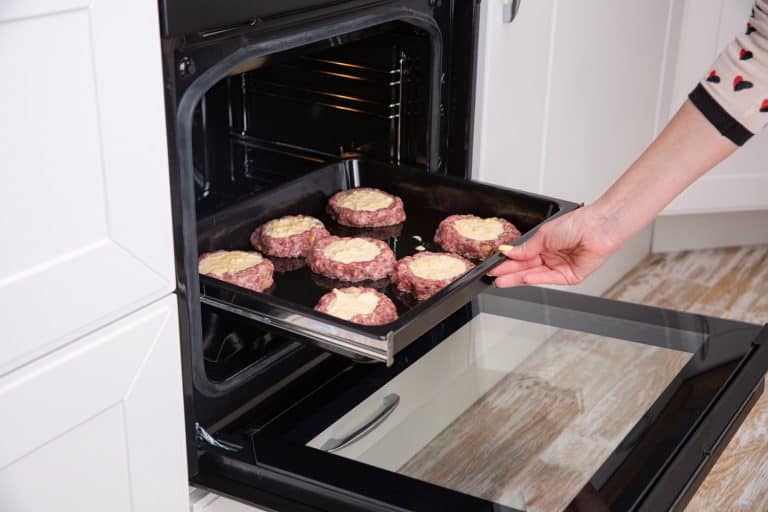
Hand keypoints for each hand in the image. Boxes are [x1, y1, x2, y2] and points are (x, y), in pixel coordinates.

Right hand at [488, 204, 620, 286]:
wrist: (598, 227)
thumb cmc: (577, 224)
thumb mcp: (544, 234)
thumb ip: (526, 247)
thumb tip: (509, 252)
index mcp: (545, 244)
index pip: (522, 256)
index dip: (508, 261)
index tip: (494, 265)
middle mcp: (552, 256)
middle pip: (526, 267)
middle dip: (509, 272)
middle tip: (493, 276)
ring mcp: (560, 267)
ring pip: (535, 275)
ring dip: (517, 278)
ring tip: (501, 281)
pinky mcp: (570, 276)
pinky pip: (550, 278)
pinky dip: (536, 278)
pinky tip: (523, 278)